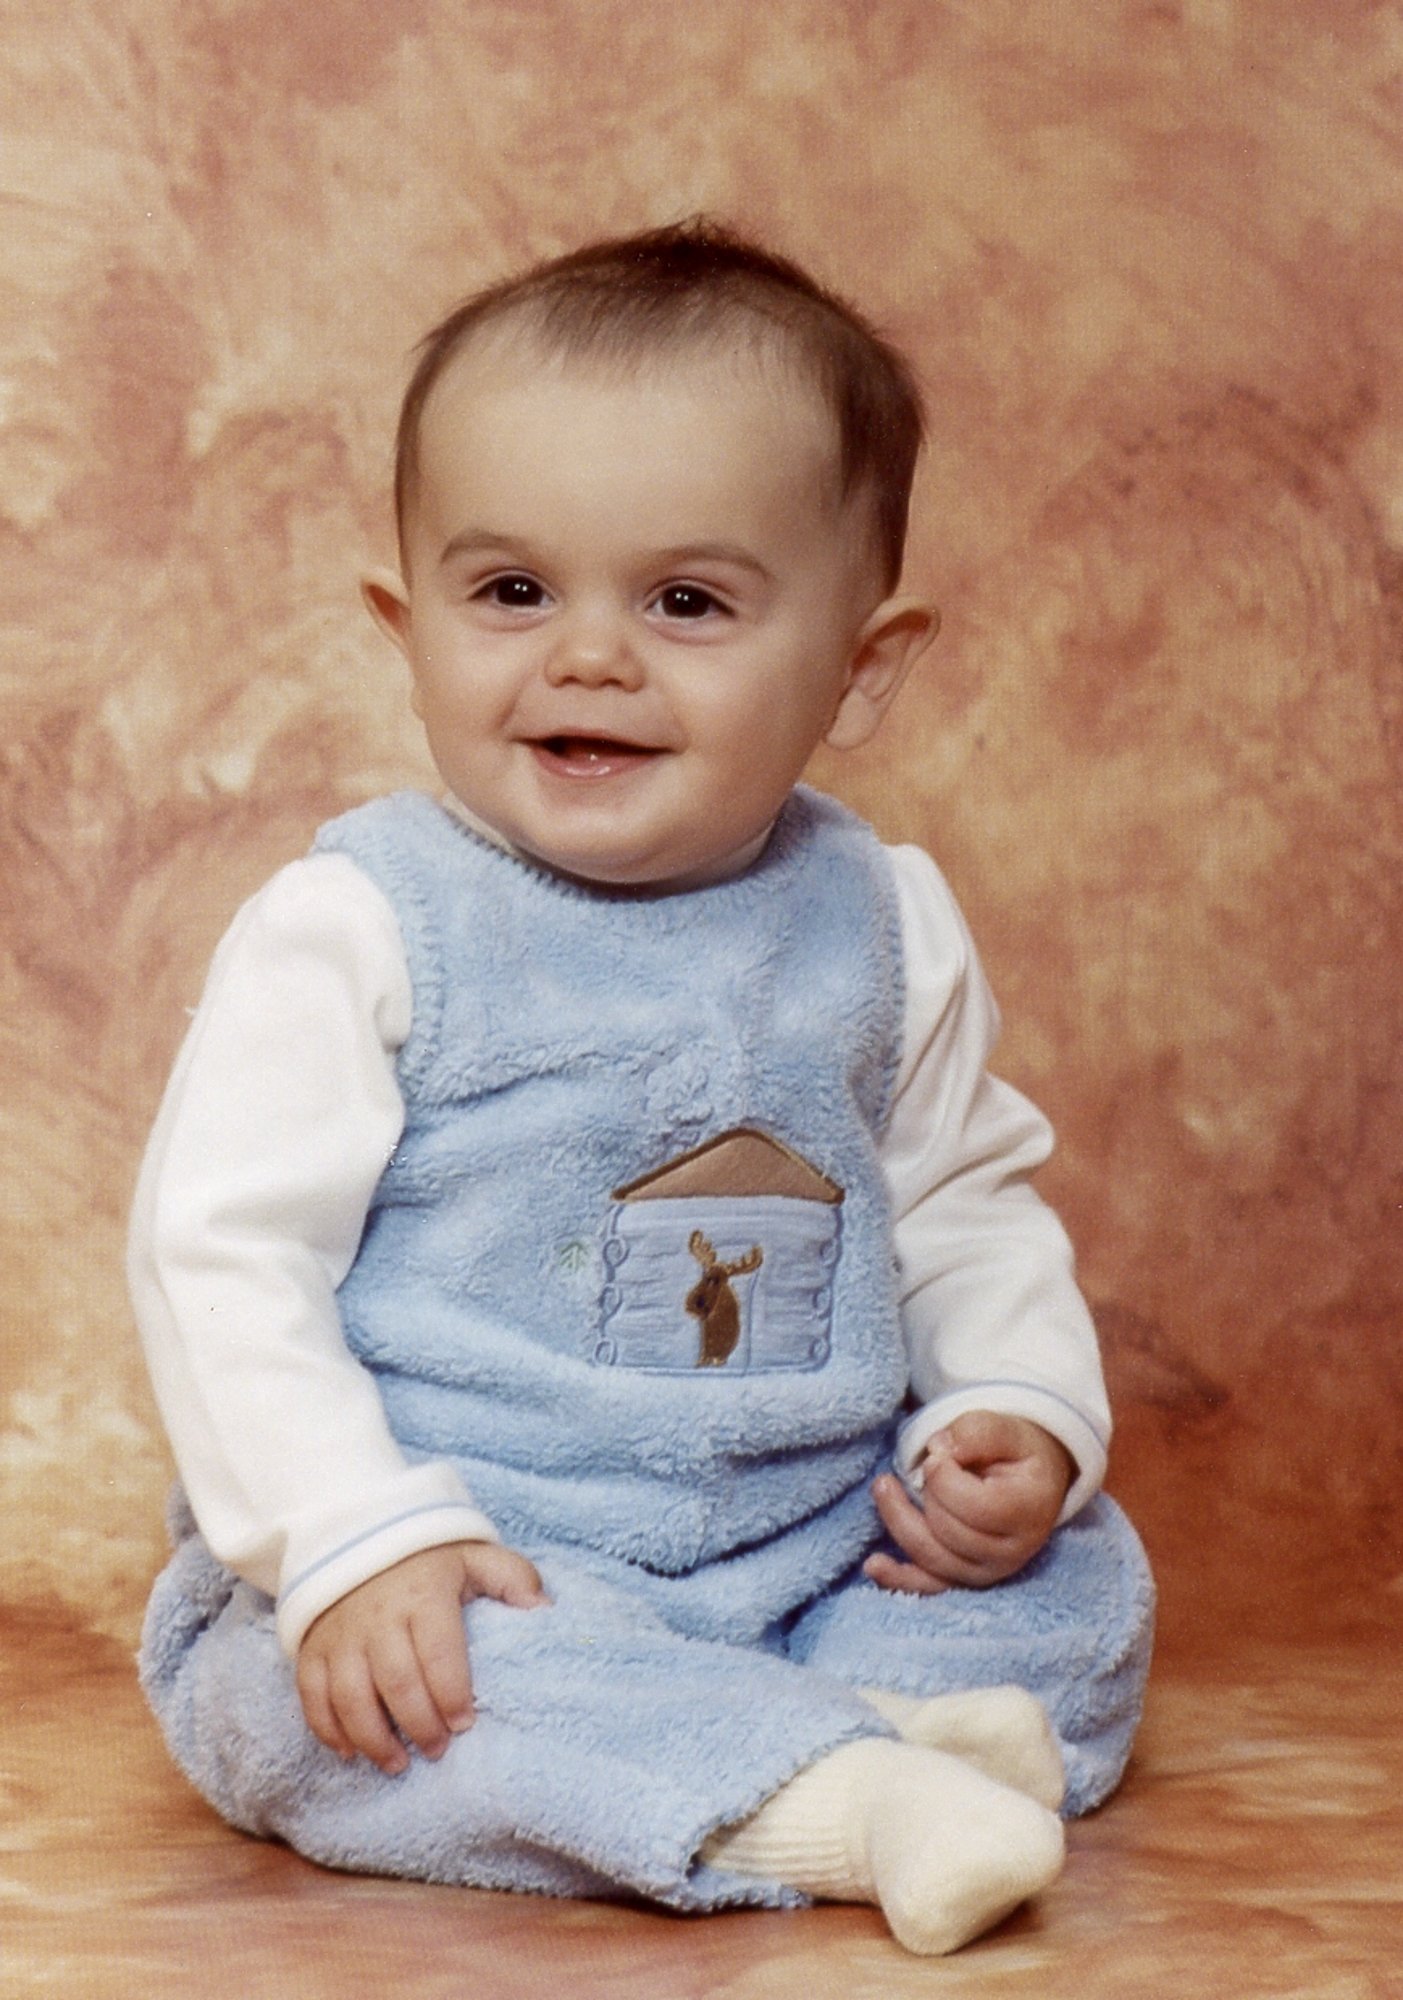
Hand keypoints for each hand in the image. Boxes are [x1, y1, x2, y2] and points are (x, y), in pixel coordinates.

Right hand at [296, 1541, 547, 1774]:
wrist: (358, 1535)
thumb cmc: (427, 1558)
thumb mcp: (474, 1556)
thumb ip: (512, 1578)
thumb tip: (544, 1610)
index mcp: (424, 1596)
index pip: (438, 1653)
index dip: (452, 1694)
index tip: (465, 1723)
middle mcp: (378, 1618)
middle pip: (396, 1683)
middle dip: (419, 1726)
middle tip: (438, 1751)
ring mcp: (340, 1635)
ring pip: (351, 1697)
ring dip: (373, 1739)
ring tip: (397, 1764)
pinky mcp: (312, 1648)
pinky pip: (312, 1695)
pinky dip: (327, 1729)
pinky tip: (350, 1751)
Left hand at [864, 1412, 1073, 1596]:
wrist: (1031, 1484)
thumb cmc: (1015, 1454)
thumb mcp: (1007, 1429)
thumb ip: (977, 1433)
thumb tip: (938, 1449)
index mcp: (1027, 1512)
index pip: (973, 1506)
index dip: (943, 1475)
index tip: (938, 1452)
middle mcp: (1011, 1552)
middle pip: (947, 1531)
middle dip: (927, 1493)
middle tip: (926, 1466)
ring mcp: (987, 1572)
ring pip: (930, 1556)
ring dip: (898, 1519)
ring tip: (883, 1485)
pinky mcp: (965, 1581)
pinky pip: (928, 1587)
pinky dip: (897, 1578)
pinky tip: (873, 1565)